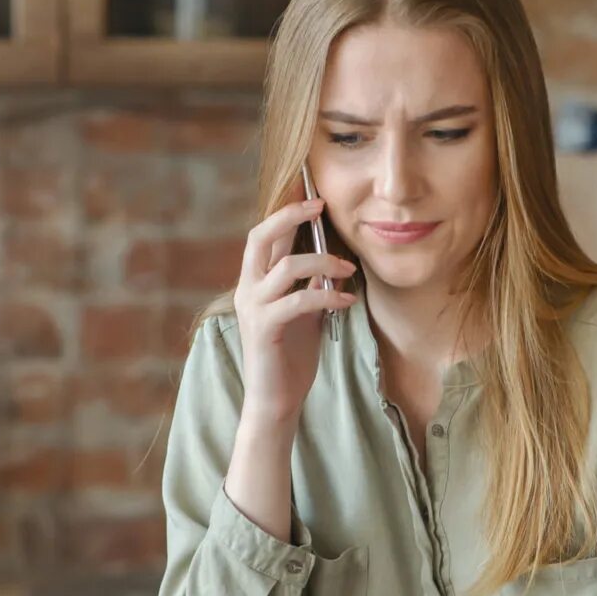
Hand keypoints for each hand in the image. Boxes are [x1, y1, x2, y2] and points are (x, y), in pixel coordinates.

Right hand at [232, 197, 356, 425]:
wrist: (275, 401)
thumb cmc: (290, 358)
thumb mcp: (304, 314)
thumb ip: (310, 286)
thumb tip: (332, 263)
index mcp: (255, 283)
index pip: (265, 236)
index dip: (285, 211)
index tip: (312, 194)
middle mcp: (247, 289)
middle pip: (260, 236)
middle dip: (290, 215)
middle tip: (321, 206)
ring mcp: (253, 307)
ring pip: (286, 266)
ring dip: (324, 262)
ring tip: (348, 269)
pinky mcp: (264, 327)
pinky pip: (299, 299)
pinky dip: (328, 296)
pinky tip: (347, 301)